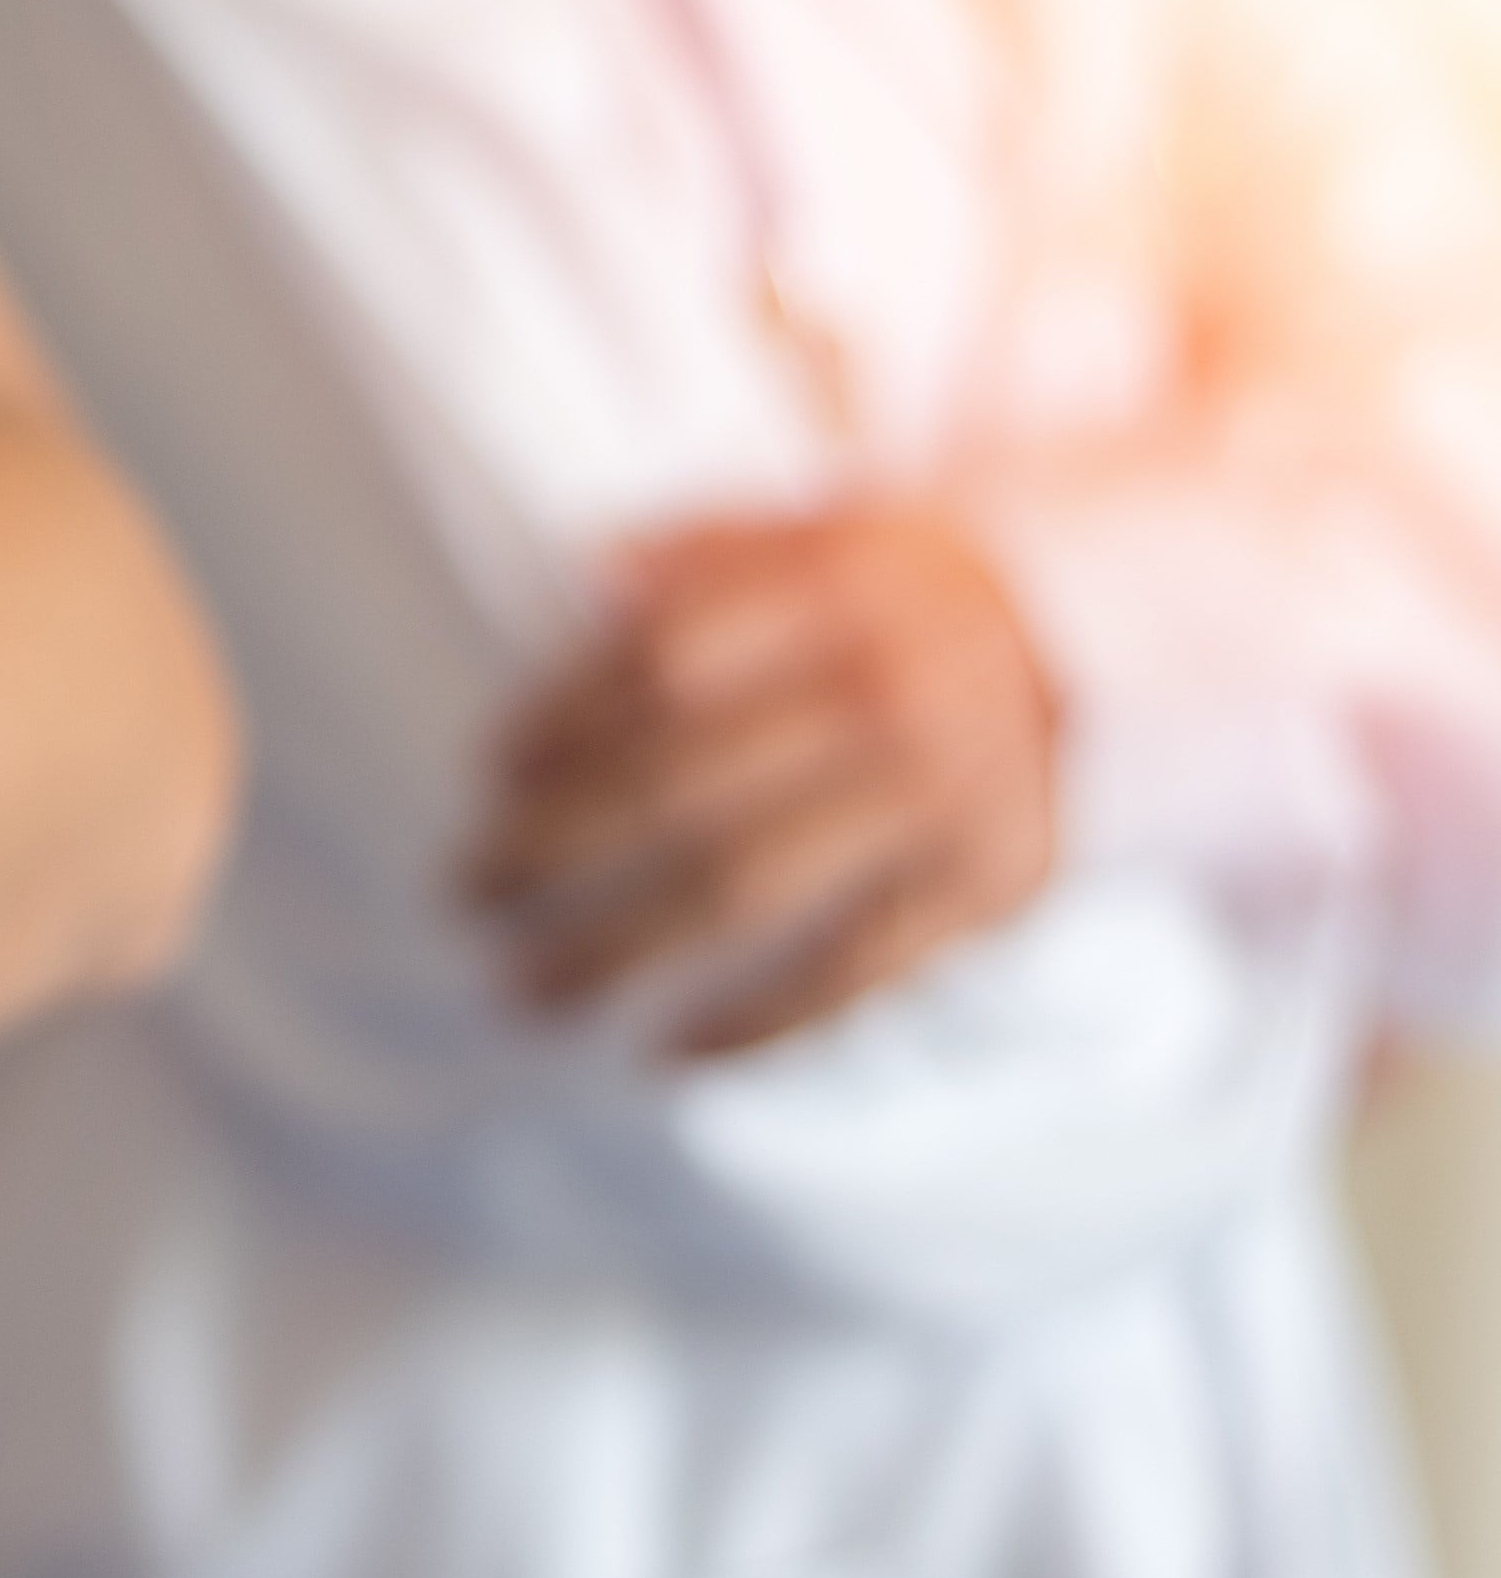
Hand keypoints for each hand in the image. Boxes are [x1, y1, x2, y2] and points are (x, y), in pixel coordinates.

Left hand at [461, 507, 1059, 1055]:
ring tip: (520, 988)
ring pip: (742, 889)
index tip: (484, 774)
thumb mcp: (831, 529)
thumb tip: (586, 568)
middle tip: (463, 893)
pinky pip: (848, 972)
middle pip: (676, 785)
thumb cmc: (920, 594)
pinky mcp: (984, 888)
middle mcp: (887, 692)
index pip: (660, 663)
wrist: (1114, 646)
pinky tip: (660, 1048)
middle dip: (547, 849)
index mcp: (839, 590)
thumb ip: (708, 547)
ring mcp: (939, 796)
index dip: (558, 722)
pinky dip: (749, 1023)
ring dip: (614, 949)